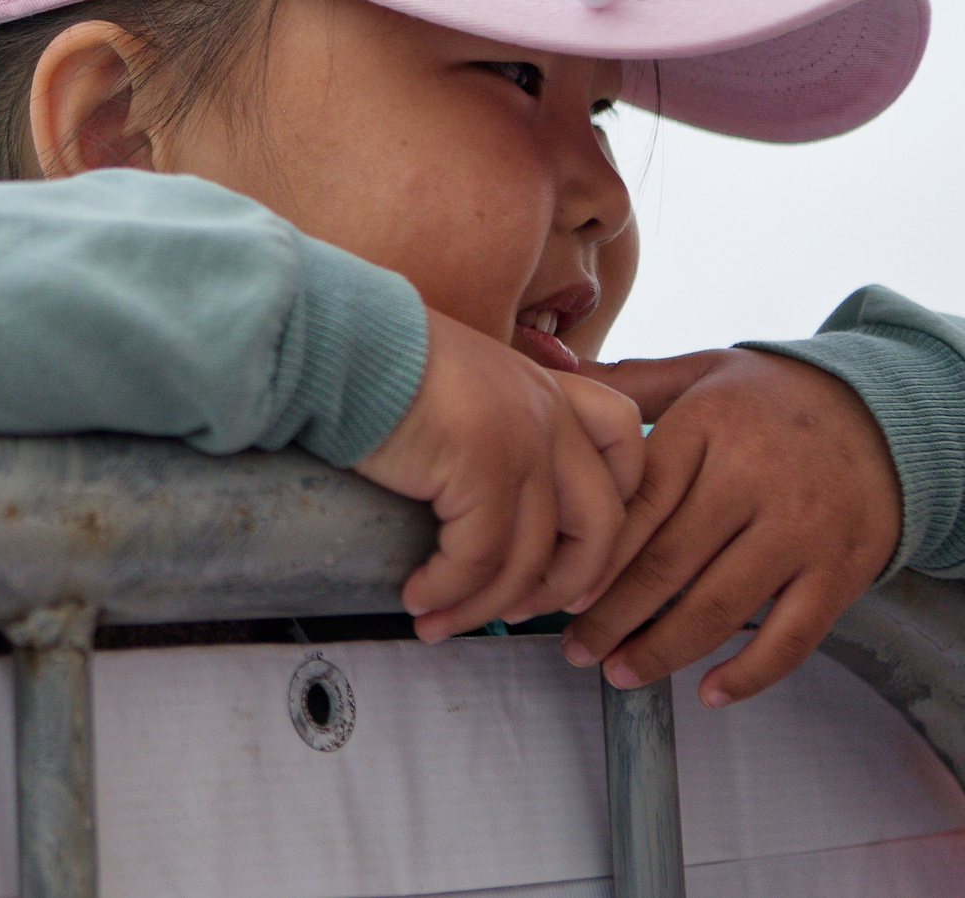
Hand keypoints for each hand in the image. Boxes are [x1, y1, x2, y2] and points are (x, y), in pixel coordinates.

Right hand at [355, 310, 645, 641]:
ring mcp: (521, 442)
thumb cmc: (379, 363)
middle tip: (523, 614)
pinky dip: (449, 592)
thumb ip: (496, 427)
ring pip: (530, 557)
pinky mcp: (481, 470)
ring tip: (439, 622)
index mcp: (548, 390)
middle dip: (568, 582)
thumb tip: (488, 503)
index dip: (615, 515)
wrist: (339, 342)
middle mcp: (548, 414)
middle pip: (601, 520)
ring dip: (483, 606)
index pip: (626, 448)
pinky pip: (479, 559)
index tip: (577, 565)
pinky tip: (417, 599)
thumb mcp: (464, 387)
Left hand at [562, 348, 900, 705]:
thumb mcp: (703, 371)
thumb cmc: (775, 397)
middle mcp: (755, 478)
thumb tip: (552, 373)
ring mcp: (803, 529)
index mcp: (709, 427)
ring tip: (619, 672)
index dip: (593, 555)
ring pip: (720, 607)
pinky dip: (749, 674)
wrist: (891, 412)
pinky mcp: (843, 570)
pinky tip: (709, 693)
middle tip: (574, 647)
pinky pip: (792, 637)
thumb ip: (629, 381)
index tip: (555, 590)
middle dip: (612, 616)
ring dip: (663, 651)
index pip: (638, 503)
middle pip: (668, 563)